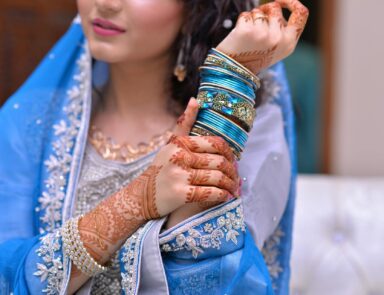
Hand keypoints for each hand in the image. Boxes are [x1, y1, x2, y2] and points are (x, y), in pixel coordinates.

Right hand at [138, 98, 238, 218]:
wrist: (141, 196)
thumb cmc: (160, 169)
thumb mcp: (170, 144)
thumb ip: (184, 124)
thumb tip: (196, 100)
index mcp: (181, 143)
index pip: (215, 144)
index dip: (230, 154)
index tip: (234, 162)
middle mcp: (180, 156)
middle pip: (219, 162)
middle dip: (232, 172)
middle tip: (236, 179)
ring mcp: (180, 175)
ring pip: (217, 178)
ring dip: (230, 185)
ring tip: (232, 189)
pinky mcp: (181, 194)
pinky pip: (211, 193)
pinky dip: (223, 196)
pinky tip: (225, 197)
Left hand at [216, 0, 308, 73]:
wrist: (235, 71)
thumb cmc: (254, 56)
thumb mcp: (275, 48)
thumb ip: (281, 29)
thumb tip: (277, 4)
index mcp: (289, 43)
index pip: (301, 13)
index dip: (292, 2)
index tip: (281, 0)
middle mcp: (278, 39)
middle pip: (275, 8)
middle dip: (265, 10)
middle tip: (256, 24)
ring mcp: (263, 35)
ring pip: (259, 11)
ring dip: (252, 18)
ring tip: (248, 35)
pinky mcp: (247, 31)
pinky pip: (246, 15)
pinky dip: (242, 21)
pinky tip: (240, 36)